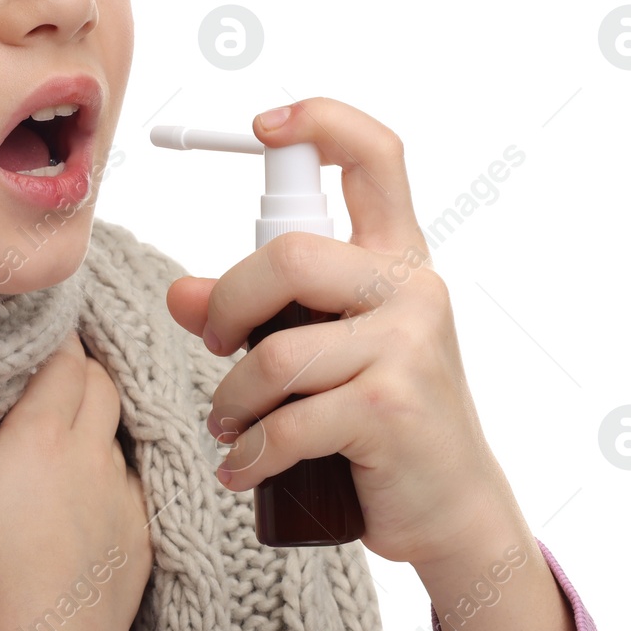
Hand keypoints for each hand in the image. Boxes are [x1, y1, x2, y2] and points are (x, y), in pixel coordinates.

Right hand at [0, 330, 151, 630]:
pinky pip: (136, 482)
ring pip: (118, 431)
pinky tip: (90, 490)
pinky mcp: (140, 533)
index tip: (35, 325)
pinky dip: (114, 471)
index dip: (53, 336)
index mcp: (45, 432)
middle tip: (48, 366)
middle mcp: (93, 452)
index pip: (66, 357)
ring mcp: (123, 493)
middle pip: (101, 384)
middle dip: (80, 367)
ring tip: (65, 424)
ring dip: (98, 417)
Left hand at [163, 96, 521, 569]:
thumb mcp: (324, 352)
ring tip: (230, 424)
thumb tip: (179, 294)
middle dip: (229, 305)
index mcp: (398, 259)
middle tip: (215, 345)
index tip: (262, 124)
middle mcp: (412, 289)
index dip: (322, 121)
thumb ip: (256, 313)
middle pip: (289, 255)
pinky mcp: (391, 409)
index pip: (376, 156)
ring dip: (232, 399)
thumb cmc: (381, 420)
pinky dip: (249, 453)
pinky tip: (243, 468)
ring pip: (276, 353)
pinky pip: (287, 423)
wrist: (451, 509)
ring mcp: (408, 347)